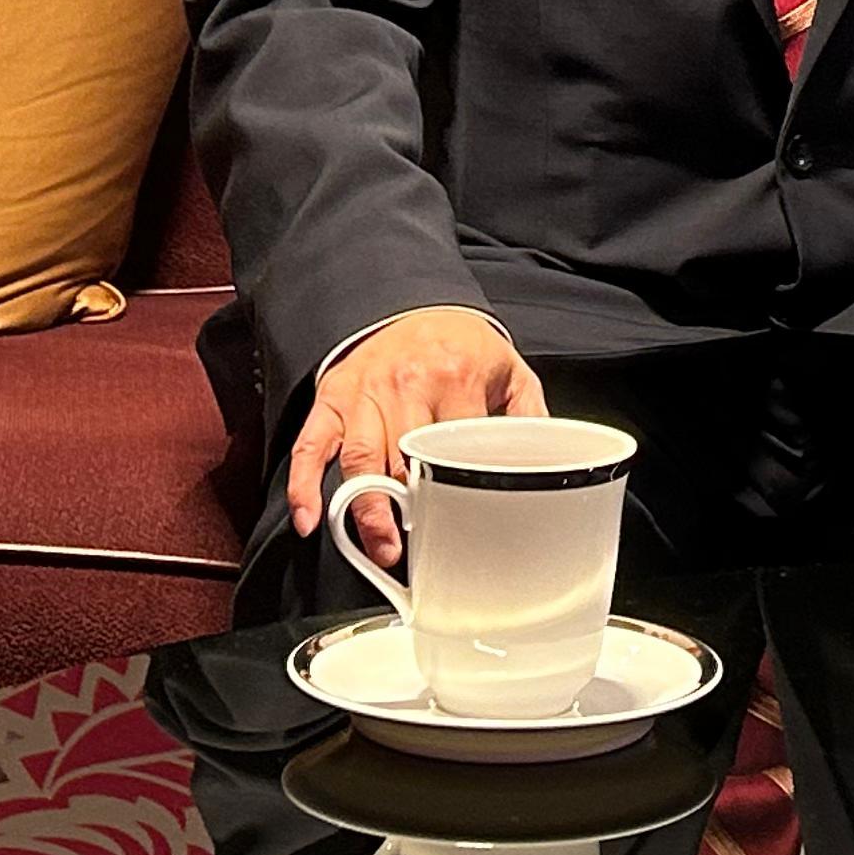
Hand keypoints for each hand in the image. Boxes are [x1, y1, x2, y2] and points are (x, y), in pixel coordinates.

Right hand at [291, 307, 544, 562]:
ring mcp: (364, 391)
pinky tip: (309, 519)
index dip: (457, 488)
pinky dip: (304, 485)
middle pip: (403, 459)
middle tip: (416, 550)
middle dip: (408, 510)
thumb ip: (531, 418)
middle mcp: (405, 383)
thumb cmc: (463, 347)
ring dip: (366, 510)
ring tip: (380, 547)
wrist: (416, 305)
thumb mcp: (509, 371)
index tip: (459, 523)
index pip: (455, 444)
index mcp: (454, 377)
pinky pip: (311, 444)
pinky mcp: (333, 396)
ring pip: (359, 459)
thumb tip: (549, 467)